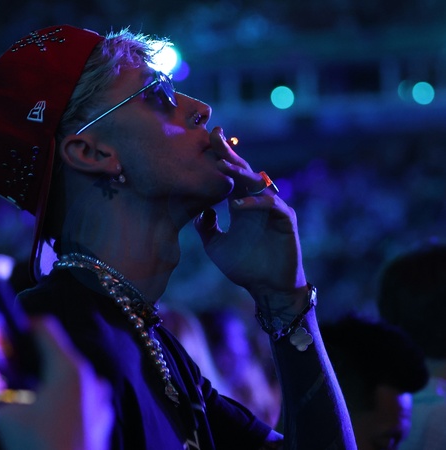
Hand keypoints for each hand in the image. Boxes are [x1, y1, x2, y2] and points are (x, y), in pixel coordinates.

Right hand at [0, 316, 112, 449]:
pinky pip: (81, 394)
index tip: (10, 330)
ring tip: (29, 392)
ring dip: (50, 377)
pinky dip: (64, 395)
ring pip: (71, 375)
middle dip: (35, 355)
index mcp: (68, 368)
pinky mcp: (103, 414)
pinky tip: (48, 413)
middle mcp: (89, 375)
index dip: (26, 324)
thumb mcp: (4, 420)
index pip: (46, 329)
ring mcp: (100, 395)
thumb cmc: (38, 446)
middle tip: (13, 362)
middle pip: (59, 352)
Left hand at [194, 127, 305, 295]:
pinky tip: (236, 206)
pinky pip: (270, 206)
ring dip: (239, 174)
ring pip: (256, 184)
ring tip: (221, 165)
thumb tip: (200, 210)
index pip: (230, 177)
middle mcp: (257, 202)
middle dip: (229, 154)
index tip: (203, 140)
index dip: (219, 158)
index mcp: (242, 204)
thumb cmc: (245, 267)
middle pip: (243, 172)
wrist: (267, 288)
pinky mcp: (285, 219)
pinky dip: (254, 204)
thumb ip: (206, 228)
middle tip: (214, 136)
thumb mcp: (215, 246)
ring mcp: (273, 208)